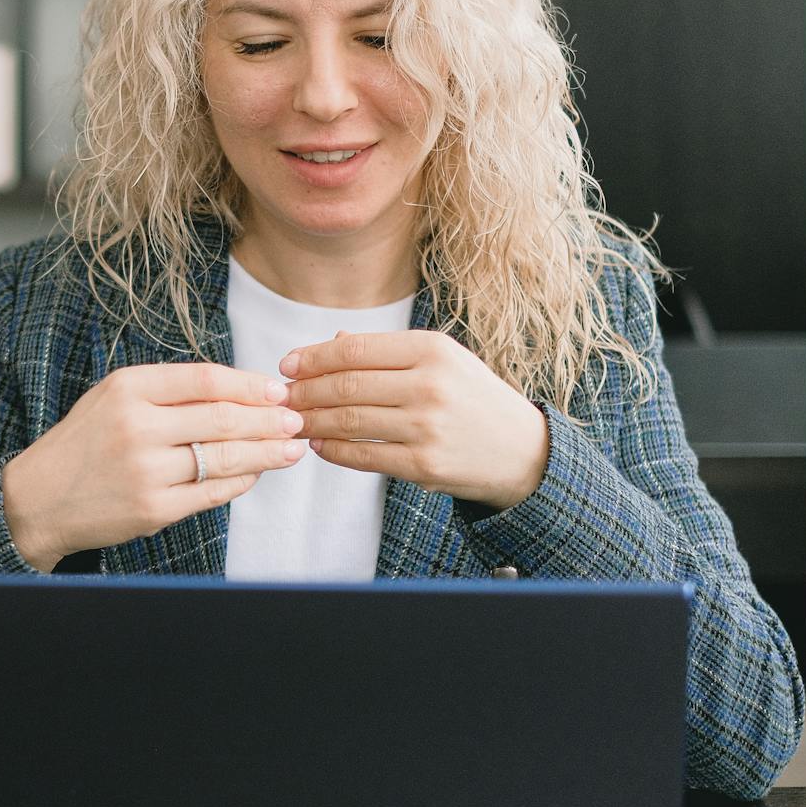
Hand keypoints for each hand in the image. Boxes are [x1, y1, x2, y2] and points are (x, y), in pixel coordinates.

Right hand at [3, 363, 305, 570]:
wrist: (38, 500)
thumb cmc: (83, 445)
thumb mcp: (113, 399)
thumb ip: (168, 391)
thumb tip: (240, 391)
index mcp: (128, 388)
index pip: (206, 379)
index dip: (250, 385)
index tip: (277, 390)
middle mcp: (136, 426)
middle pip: (223, 418)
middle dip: (269, 420)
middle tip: (296, 420)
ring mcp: (146, 471)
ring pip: (224, 457)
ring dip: (266, 453)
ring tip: (291, 449)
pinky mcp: (153, 509)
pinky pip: (212, 493)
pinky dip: (240, 482)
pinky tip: (254, 474)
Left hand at [279, 330, 548, 511]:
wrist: (522, 450)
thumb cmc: (472, 398)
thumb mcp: (442, 361)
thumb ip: (388, 352)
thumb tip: (334, 341)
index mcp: (433, 350)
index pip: (355, 350)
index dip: (314, 357)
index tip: (287, 365)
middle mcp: (430, 385)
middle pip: (346, 386)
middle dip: (305, 391)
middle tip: (283, 396)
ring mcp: (427, 426)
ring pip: (348, 421)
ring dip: (312, 420)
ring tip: (293, 420)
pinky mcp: (423, 464)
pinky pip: (362, 455)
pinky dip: (333, 450)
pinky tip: (319, 443)